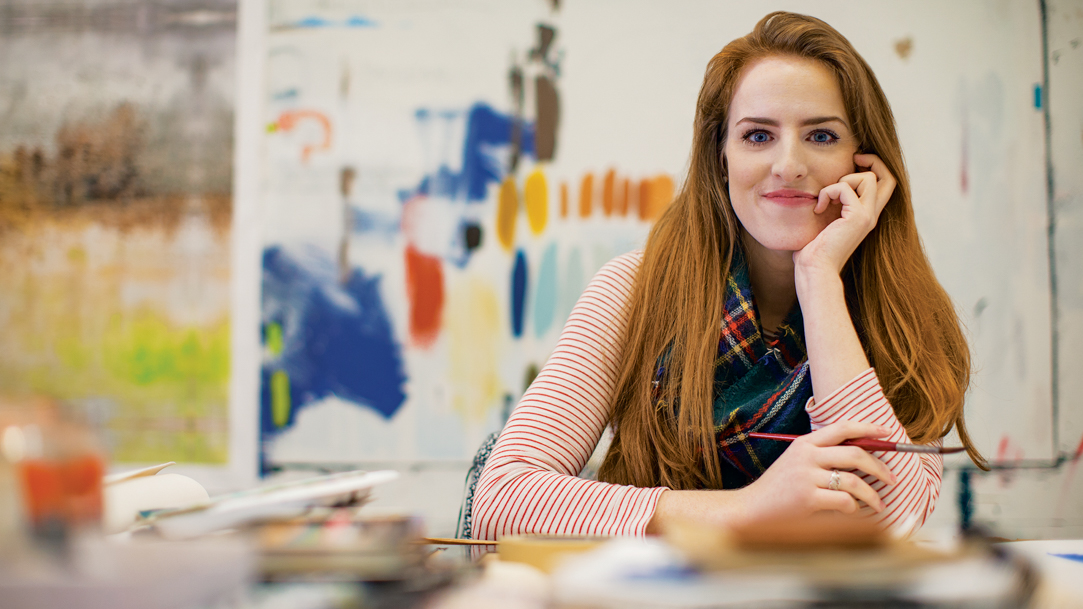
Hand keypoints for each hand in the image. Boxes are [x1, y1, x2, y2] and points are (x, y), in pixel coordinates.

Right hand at [739, 420, 897, 521]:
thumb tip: (862, 455)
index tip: (887, 434)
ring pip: (853, 480)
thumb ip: (823, 456)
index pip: (843, 428)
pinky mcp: (807, 498)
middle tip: (891, 479)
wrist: (751, 509)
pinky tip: (851, 510)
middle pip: (855, 453)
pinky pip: (844, 501)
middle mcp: (806, 456)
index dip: (869, 428)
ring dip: (872, 494)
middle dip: (880, 467)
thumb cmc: (778, 489)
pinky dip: (853, 507)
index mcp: (805, 443)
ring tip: (878, 504)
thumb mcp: (797, 463)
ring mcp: (806, 477)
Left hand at [793, 153, 896, 277]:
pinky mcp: (858, 217)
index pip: (885, 185)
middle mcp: (871, 216)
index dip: (874, 168)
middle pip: (889, 178)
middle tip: (852, 159)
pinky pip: (844, 188)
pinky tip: (818, 208)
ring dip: (844, 179)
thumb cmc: (813, 252)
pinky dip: (827, 192)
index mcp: (866, 216)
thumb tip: (822, 194)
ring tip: (828, 197)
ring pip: (869, 177)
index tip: (853, 163)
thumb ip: (832, 206)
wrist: (815, 269)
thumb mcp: (825, 222)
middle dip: (872, 161)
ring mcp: (867, 216)